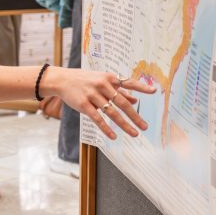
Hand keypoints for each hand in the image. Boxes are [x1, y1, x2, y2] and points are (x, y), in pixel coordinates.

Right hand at [41, 66, 155, 139]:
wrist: (61, 80)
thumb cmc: (84, 80)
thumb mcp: (101, 80)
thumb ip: (118, 90)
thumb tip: (134, 100)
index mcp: (109, 78)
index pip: (128, 82)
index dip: (141, 87)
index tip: (154, 91)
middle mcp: (102, 85)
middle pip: (122, 102)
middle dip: (135, 116)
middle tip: (145, 126)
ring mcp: (93, 95)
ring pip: (112, 112)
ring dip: (124, 125)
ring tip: (134, 134)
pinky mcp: (83, 105)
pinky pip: (97, 118)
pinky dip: (106, 128)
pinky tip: (114, 136)